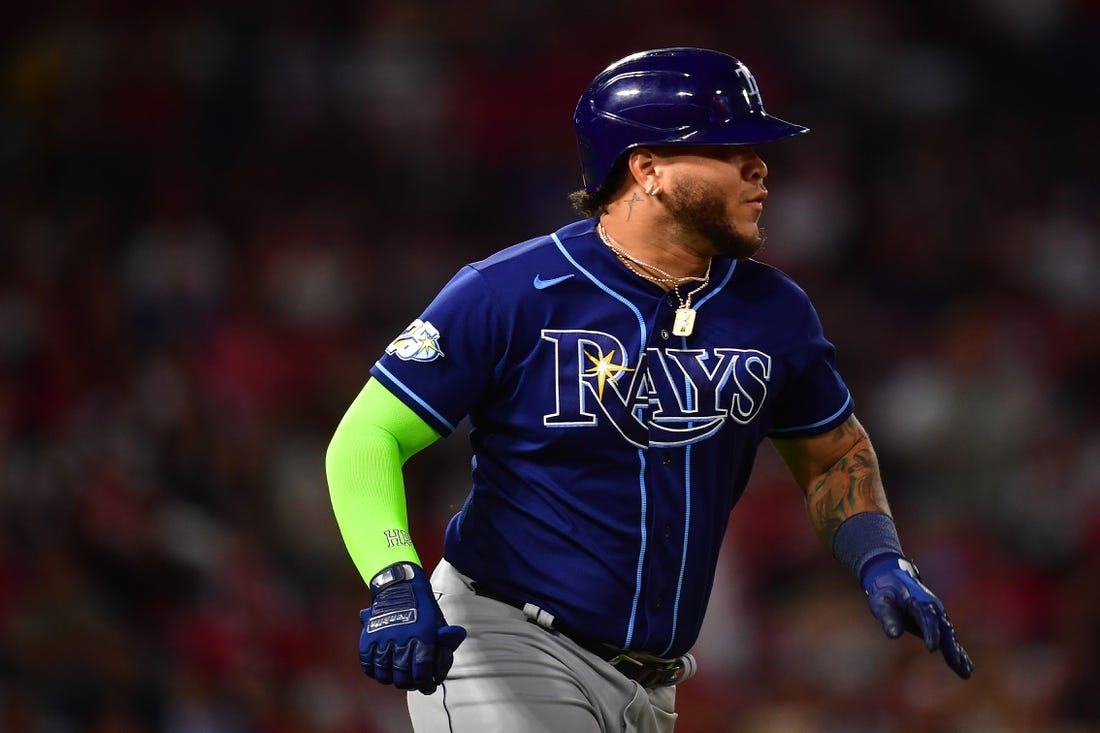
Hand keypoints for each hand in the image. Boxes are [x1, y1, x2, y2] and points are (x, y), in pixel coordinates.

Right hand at [359, 562, 466, 693]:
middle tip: (414, 683)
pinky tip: (382, 671)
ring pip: (384, 674)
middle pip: (403, 676)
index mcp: (423, 635)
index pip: (423, 670)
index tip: (428, 686)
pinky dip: (374, 672)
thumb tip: (450, 653)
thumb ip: (445, 640)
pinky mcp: (368, 638)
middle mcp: (402, 639)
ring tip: (398, 678)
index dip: (426, 683)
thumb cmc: (422, 606)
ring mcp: (383, 639)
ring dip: (392, 680)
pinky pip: (368, 664)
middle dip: (410, 684)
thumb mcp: (439, 621)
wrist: (400, 586)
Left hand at [862, 555, 972, 678]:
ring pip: (950, 636)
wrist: (893, 578)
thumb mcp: (881, 601)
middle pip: (944, 629)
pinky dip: (957, 653)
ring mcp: (938, 617)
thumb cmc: (885, 591)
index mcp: (919, 601)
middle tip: (955, 664)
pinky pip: (949, 640)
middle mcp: (933, 609)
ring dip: (957, 654)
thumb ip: (888, 617)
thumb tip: (894, 635)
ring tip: (965, 672)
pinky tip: (965, 669)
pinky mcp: (938, 625)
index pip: (927, 617)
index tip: (932, 648)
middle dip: (950, 647)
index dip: (930, 632)